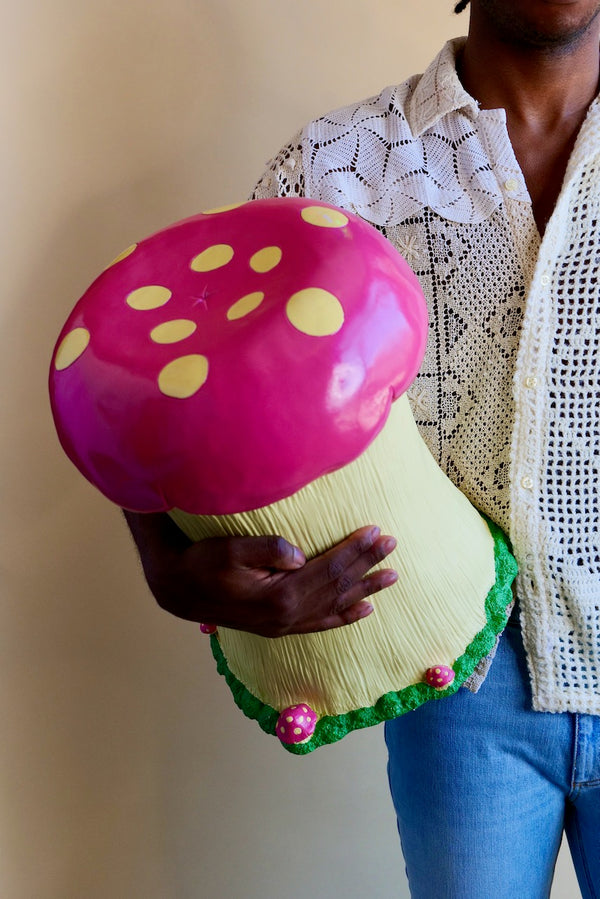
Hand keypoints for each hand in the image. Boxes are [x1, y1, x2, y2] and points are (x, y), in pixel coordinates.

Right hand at [123, 511, 397, 636]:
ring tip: (391, 578)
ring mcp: (285, 625)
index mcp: (281, 596)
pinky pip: (321, 624)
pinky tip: (364, 611)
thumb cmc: (202, 562)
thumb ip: (268, 549)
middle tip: (393, 546)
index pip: (330, 569)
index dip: (355, 550)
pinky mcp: (279, 626)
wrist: (178, 589)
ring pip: (336, 607)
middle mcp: (288, 615)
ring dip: (365, 590)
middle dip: (367, 565)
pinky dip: (345, 617)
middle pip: (338, 587)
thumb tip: (301, 554)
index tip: (377, 531)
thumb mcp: (230, 549)